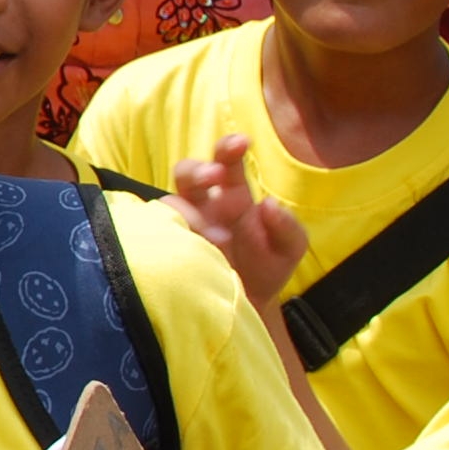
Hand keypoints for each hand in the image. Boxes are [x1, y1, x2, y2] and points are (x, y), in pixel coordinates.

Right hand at [167, 135, 311, 308]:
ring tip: (220, 239)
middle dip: (198, 170)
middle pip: (186, 172)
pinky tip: (195, 253)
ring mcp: (184, 228)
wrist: (249, 307)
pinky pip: (158, 236)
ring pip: (169, 204)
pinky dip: (174, 240)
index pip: (225, 161)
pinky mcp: (170, 251)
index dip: (229, 147)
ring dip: (191, 214)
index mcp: (232, 194)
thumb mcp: (290, 248)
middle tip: (213, 176)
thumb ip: (287, 227)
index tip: (242, 142)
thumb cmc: (267, 267)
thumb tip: (269, 205)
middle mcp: (203, 205)